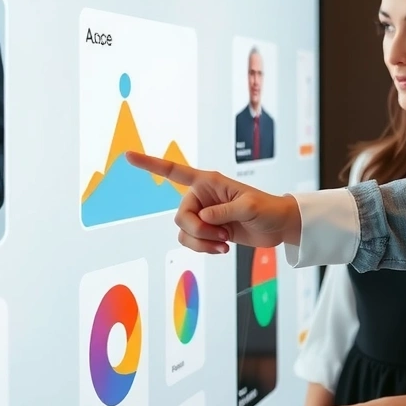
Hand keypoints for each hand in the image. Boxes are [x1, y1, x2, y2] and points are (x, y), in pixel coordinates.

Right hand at [125, 151, 301, 253]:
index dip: (150, 164)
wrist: (278, 226)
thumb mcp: (249, 207)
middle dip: (198, 231)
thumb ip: (224, 211)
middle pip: (180, 216)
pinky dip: (204, 249)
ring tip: (224, 244)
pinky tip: (222, 250)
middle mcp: (201, 196)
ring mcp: (203, 214)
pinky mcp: (207, 231)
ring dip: (202, 243)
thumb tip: (203, 218)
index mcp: (208, 181)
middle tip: (222, 237)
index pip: (173, 171)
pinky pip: (191, 242)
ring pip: (184, 232)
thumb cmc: (267, 209)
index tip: (127, 155)